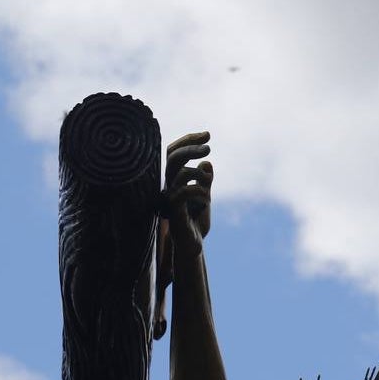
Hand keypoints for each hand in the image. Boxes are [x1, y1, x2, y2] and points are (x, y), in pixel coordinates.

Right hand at [160, 131, 212, 260]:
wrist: (192, 245)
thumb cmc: (195, 220)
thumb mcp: (205, 196)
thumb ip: (205, 181)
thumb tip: (207, 163)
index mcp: (175, 179)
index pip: (174, 152)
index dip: (188, 140)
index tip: (207, 135)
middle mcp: (169, 185)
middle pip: (172, 157)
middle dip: (190, 148)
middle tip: (209, 147)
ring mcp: (170, 198)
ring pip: (179, 174)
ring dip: (198, 174)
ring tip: (208, 184)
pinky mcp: (175, 212)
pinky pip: (183, 193)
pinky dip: (199, 191)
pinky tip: (207, 199)